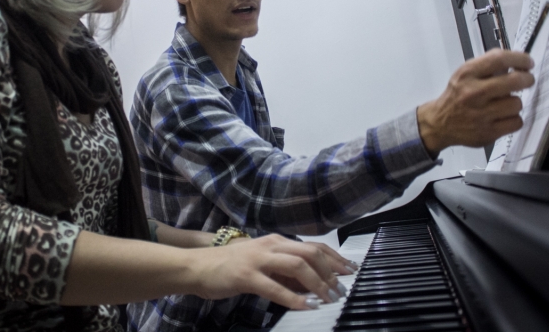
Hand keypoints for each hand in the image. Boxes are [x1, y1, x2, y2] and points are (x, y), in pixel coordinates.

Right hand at [187, 234, 349, 309]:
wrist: (197, 266)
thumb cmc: (230, 266)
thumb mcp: (263, 264)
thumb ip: (285, 272)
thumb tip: (311, 284)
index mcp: (277, 241)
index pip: (314, 246)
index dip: (335, 258)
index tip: (350, 270)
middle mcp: (271, 245)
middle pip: (310, 253)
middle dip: (331, 272)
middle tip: (341, 289)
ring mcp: (258, 259)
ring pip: (297, 266)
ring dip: (317, 284)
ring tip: (328, 298)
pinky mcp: (246, 275)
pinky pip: (275, 287)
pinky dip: (294, 298)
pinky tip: (305, 307)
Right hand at [417, 49, 534, 152]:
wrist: (440, 122)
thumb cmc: (457, 96)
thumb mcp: (464, 74)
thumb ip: (487, 65)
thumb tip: (516, 61)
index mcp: (467, 75)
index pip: (499, 59)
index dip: (519, 59)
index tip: (528, 62)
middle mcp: (473, 93)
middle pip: (515, 80)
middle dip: (527, 79)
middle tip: (527, 80)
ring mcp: (481, 114)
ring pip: (517, 103)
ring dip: (515, 102)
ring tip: (505, 104)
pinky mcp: (488, 132)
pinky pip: (517, 122)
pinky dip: (514, 119)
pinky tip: (504, 117)